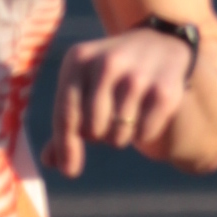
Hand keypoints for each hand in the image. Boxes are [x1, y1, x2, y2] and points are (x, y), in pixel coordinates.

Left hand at [43, 26, 196, 177]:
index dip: (67, 147)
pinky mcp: (165, 91)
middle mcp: (108, 62)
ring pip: (118, 135)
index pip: (66, 114)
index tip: (69, 172)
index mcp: (79, 59)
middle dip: (98, 135)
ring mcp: (138, 76)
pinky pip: (144, 134)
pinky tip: (146, 114)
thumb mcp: (82, 86)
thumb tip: (51, 162)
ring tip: (126, 115)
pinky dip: (143, 134)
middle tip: (107, 121)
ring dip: (120, 136)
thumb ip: (66, 122)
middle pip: (93, 130)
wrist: (161, 45)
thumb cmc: (110, 75)